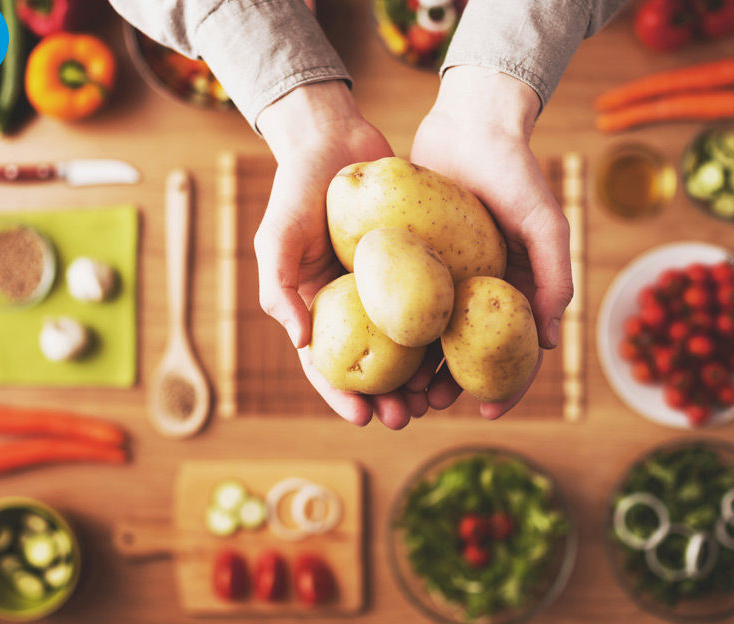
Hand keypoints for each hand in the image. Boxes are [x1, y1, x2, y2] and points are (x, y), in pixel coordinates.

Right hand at [255, 81, 427, 428]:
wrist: (336, 138)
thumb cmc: (297, 188)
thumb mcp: (276, 237)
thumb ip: (277, 288)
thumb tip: (302, 343)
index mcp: (316, 306)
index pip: (324, 363)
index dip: (340, 394)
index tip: (362, 418)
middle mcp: (352, 303)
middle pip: (370, 364)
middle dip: (385, 398)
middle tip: (406, 418)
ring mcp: (386, 286)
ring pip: (404, 344)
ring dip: (417, 377)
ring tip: (434, 400)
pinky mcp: (415, 264)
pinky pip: (430, 304)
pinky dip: (441, 332)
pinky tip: (458, 353)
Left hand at [408, 66, 573, 418]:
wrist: (470, 124)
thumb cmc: (515, 172)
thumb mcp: (545, 223)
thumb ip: (555, 277)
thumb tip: (550, 342)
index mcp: (516, 290)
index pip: (516, 351)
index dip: (507, 386)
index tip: (488, 413)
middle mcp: (481, 290)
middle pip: (465, 353)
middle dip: (449, 385)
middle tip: (426, 405)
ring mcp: (447, 277)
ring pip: (430, 335)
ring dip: (416, 367)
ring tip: (398, 390)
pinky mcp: (415, 259)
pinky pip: (403, 302)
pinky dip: (393, 329)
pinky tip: (374, 349)